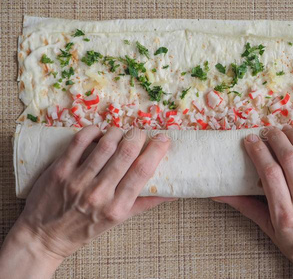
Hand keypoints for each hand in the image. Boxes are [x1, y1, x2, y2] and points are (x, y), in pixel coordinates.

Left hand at [0, 126, 173, 278]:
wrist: (45, 237)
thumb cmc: (85, 228)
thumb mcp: (118, 220)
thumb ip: (145, 203)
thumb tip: (172, 192)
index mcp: (117, 207)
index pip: (143, 171)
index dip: (156, 150)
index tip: (163, 139)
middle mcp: (99, 194)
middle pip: (126, 153)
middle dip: (138, 136)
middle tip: (140, 133)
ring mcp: (77, 181)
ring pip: (105, 144)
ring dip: (117, 132)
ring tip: (120, 132)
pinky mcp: (59, 171)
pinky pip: (79, 141)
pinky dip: (92, 130)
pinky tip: (98, 131)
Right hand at [214, 126, 292, 278]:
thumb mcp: (268, 229)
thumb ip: (245, 207)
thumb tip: (219, 193)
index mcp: (284, 214)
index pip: (269, 173)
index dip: (258, 151)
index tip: (250, 140)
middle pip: (289, 159)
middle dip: (275, 139)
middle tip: (266, 131)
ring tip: (285, 129)